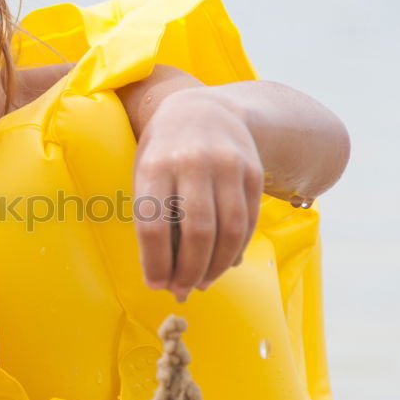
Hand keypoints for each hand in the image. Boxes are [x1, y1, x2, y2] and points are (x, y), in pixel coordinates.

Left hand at [132, 88, 263, 300]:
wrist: (202, 109)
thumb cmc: (164, 152)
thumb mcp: (147, 175)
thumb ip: (154, 220)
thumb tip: (166, 276)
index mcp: (156, 165)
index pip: (154, 225)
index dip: (155, 262)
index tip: (155, 284)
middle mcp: (193, 163)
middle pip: (197, 233)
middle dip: (188, 271)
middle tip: (181, 289)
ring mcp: (227, 166)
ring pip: (229, 231)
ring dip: (216, 266)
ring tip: (202, 282)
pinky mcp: (252, 171)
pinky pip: (249, 221)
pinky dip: (237, 249)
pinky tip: (223, 263)